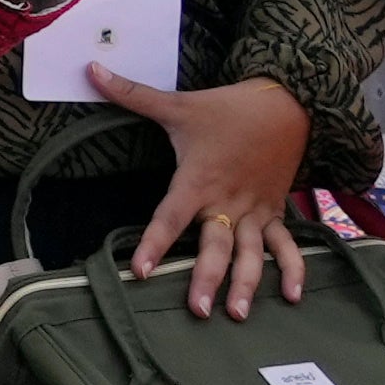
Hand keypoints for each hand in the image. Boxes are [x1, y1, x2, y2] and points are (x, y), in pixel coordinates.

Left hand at [98, 70, 322, 312]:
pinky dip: (294, 268)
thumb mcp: (178, 104)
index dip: (155, 243)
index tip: (140, 271)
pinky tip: (294, 297)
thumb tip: (91, 70)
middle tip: (197, 310)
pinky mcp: (276, 211)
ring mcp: (255, 210)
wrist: (289, 102)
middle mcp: (227, 202)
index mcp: (199, 181)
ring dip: (249, 283)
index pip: (170, 217)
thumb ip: (132, 94)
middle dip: (207, 278)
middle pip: (216, 246)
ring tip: (239, 315)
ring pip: (252, 253)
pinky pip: (287, 245)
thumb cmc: (227, 109)